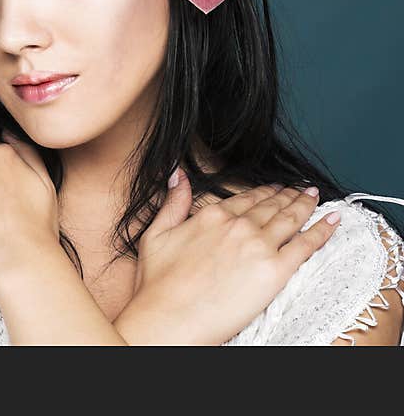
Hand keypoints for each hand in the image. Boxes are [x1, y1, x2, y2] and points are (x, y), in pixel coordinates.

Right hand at [114, 168, 340, 344]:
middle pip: (271, 206)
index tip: (274, 189)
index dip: (263, 192)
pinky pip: (306, 245)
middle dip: (288, 196)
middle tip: (300, 191)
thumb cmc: (159, 283)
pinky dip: (323, 230)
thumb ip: (173, 202)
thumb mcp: (157, 233)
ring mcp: (259, 246)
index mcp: (212, 216)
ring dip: (306, 206)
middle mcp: (239, 226)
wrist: (170, 316)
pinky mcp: (275, 271)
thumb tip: (177, 174)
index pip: (246, 199)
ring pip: (290, 219)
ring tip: (315, 198)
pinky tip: (333, 221)